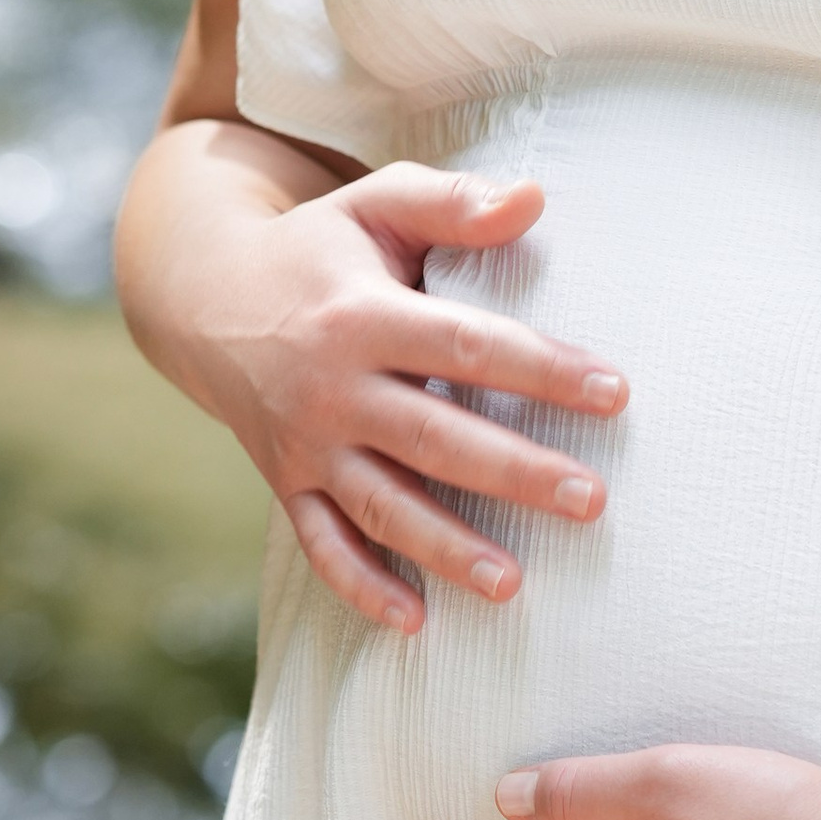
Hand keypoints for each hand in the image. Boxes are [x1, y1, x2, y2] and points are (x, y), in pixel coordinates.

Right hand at [124, 152, 626, 633]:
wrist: (206, 296)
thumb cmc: (319, 248)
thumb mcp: (376, 203)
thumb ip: (453, 202)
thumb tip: (535, 197)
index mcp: (361, 315)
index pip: (465, 345)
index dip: (541, 371)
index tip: (615, 393)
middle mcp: (331, 388)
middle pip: (434, 437)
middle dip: (513, 473)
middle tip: (591, 500)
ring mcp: (305, 445)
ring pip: (382, 505)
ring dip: (445, 547)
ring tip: (512, 582)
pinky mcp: (287, 484)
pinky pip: (322, 545)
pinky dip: (361, 586)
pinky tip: (414, 621)